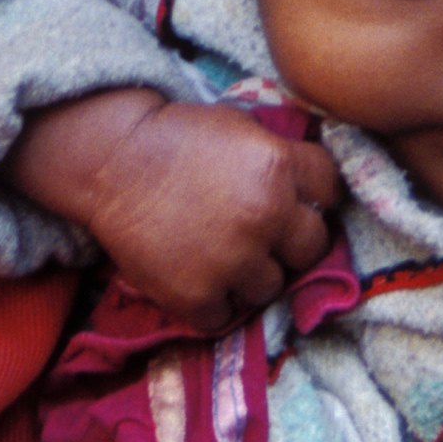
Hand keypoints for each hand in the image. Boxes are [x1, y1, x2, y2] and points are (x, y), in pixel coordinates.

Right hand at [5, 89, 340, 330]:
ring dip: (252, 273)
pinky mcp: (198, 297)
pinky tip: (198, 274)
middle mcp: (264, 218)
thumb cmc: (174, 136)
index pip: (331, 190)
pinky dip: (214, 300)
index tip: (296, 199)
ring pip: (272, 286)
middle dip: (289, 240)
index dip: (314, 194)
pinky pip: (228, 314)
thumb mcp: (240, 126)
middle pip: (312, 247)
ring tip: (221, 254)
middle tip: (260, 233)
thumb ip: (281, 155)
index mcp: (278, 169)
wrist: (111, 161)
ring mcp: (232, 262)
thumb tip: (314, 183)